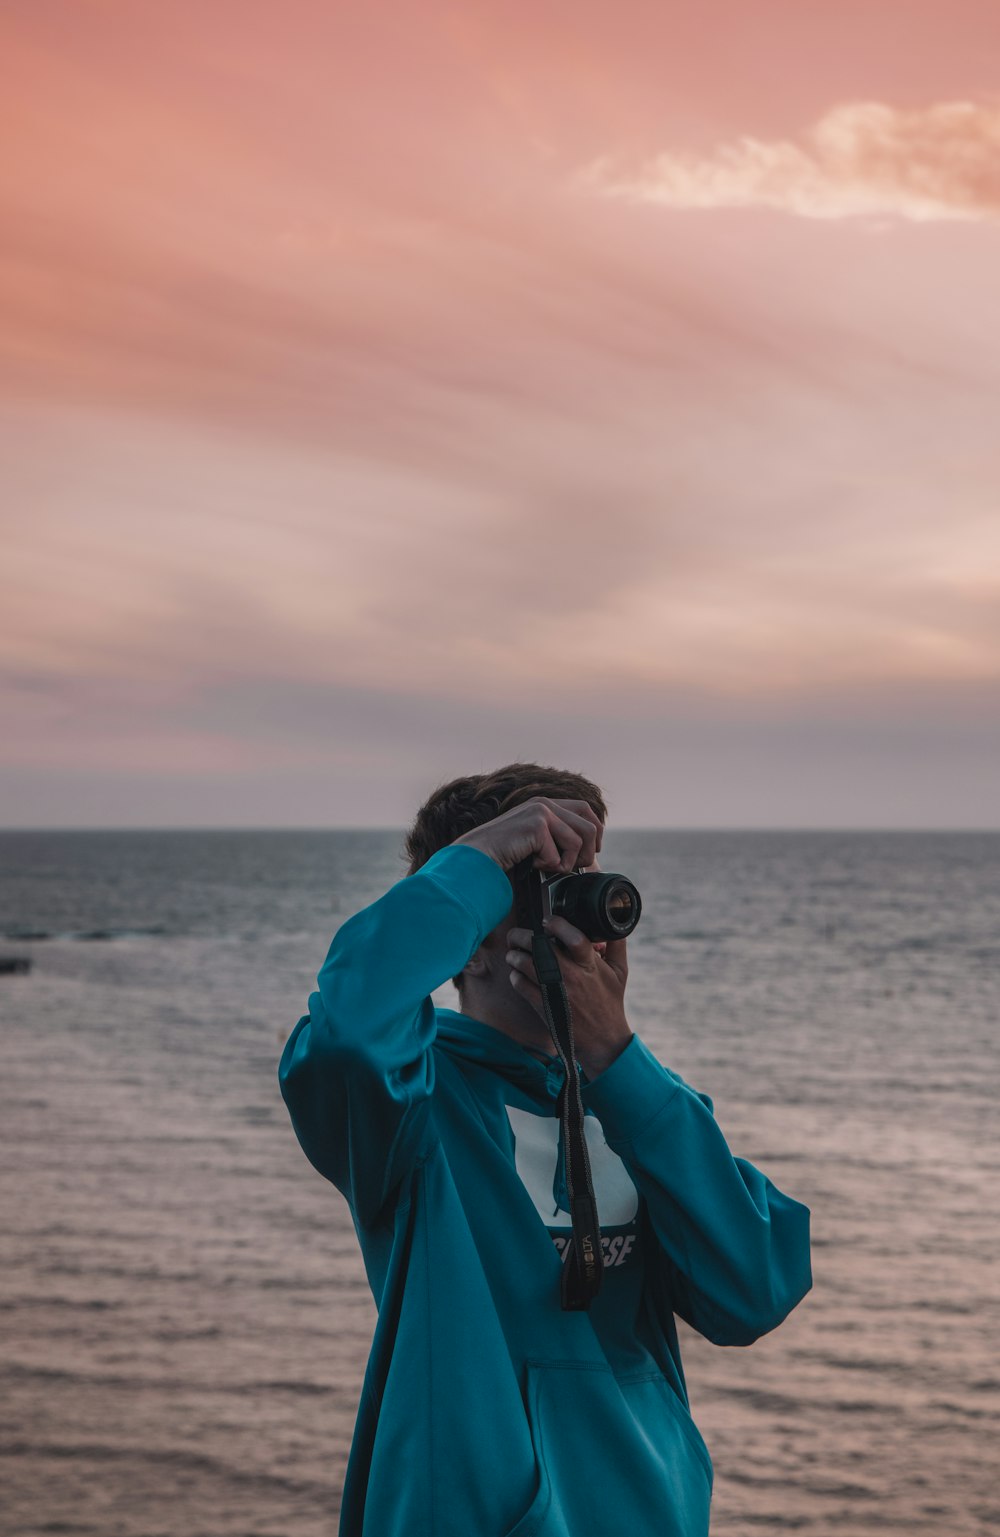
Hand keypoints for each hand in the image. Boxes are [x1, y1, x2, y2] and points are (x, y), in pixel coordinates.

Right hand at [453, 797, 602, 876]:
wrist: (478, 856)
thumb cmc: (503, 852)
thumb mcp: (534, 839)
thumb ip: (556, 835)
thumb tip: (588, 851)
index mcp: (545, 803)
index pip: (585, 809)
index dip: (595, 831)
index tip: (591, 851)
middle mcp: (545, 803)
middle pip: (589, 826)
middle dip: (588, 852)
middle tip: (574, 866)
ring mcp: (541, 811)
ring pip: (578, 841)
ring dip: (567, 862)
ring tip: (546, 865)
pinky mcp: (537, 825)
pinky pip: (560, 854)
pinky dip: (548, 866)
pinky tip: (532, 864)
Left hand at [504, 913, 631, 1079]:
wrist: (602, 1040)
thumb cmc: (610, 1002)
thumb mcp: (620, 971)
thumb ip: (616, 944)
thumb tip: (611, 923)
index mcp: (590, 966)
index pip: (574, 938)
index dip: (557, 924)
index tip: (548, 921)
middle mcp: (571, 976)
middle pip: (541, 948)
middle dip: (523, 936)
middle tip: (518, 935)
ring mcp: (555, 992)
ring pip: (525, 964)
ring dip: (514, 955)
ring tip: (513, 953)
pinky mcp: (543, 1006)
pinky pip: (520, 985)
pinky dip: (515, 976)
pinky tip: (517, 973)